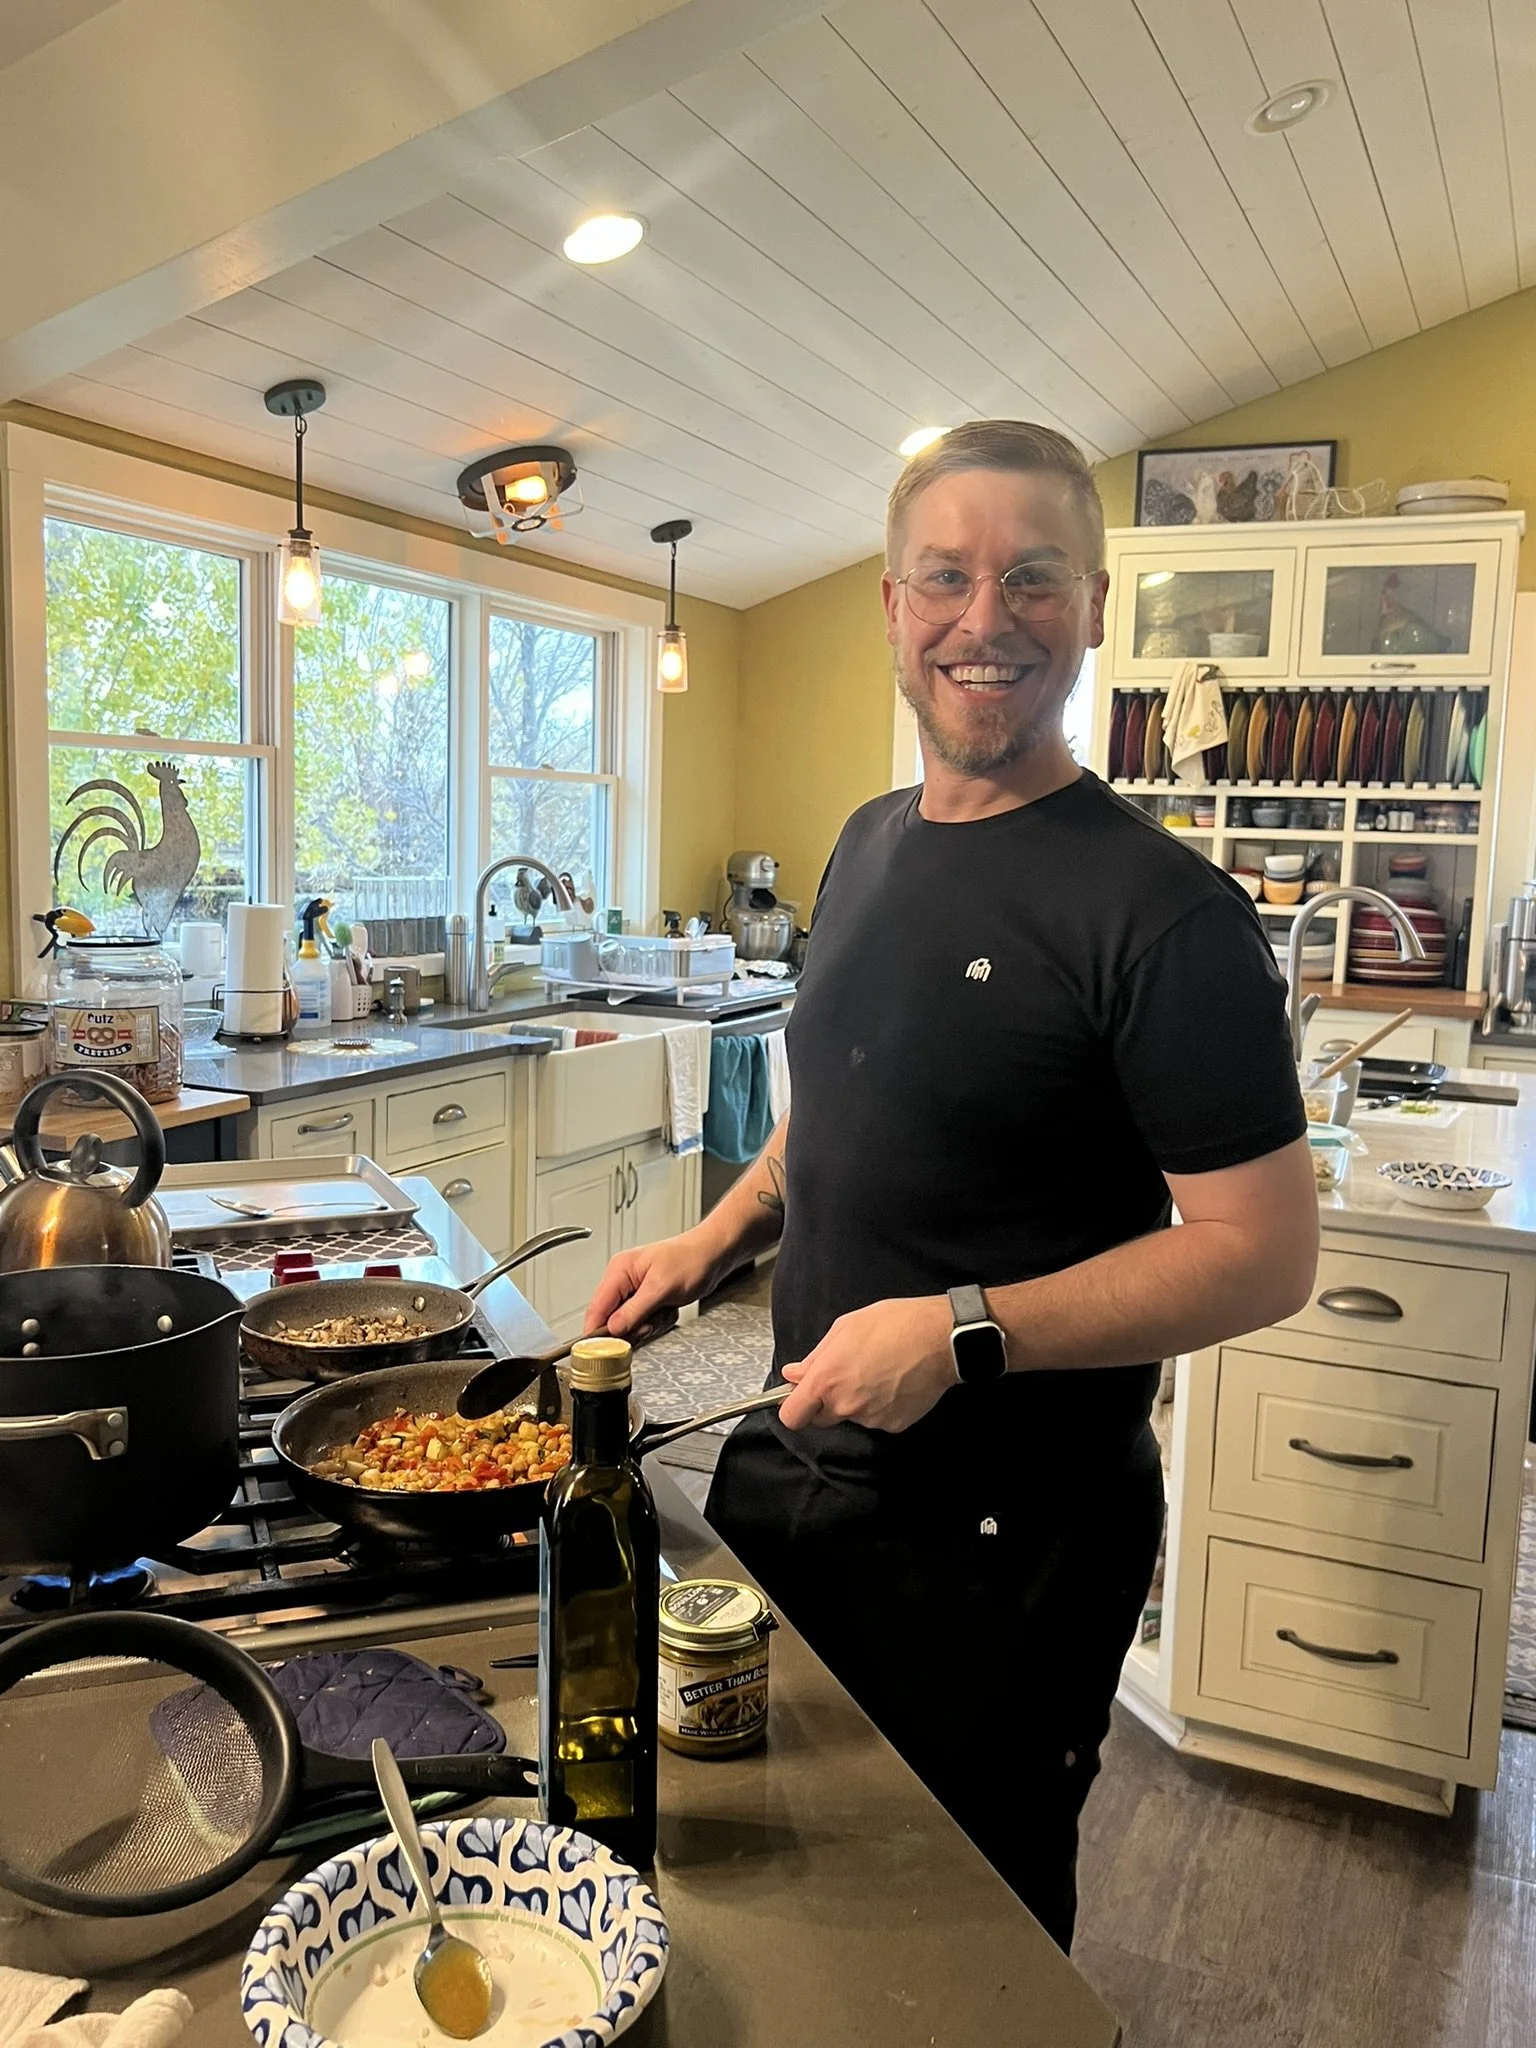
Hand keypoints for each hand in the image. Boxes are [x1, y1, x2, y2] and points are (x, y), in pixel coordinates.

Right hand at [583, 1228, 721, 1337]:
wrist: (713, 1255)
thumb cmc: (691, 1259)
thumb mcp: (661, 1287)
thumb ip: (634, 1311)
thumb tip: (612, 1329)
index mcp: (619, 1271)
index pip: (596, 1307)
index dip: (597, 1331)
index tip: (604, 1350)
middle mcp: (622, 1281)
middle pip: (611, 1320)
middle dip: (634, 1327)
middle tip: (651, 1321)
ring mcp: (634, 1291)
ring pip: (629, 1324)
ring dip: (650, 1323)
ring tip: (664, 1310)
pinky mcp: (646, 1300)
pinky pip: (644, 1323)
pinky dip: (659, 1321)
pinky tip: (669, 1309)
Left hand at [778, 1295, 955, 1432]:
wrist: (940, 1338)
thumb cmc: (892, 1324)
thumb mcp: (845, 1328)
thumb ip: (815, 1357)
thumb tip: (793, 1375)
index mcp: (827, 1380)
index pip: (792, 1416)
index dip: (793, 1408)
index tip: (801, 1397)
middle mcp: (846, 1405)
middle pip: (822, 1418)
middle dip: (827, 1402)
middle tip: (847, 1375)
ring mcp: (871, 1419)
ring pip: (853, 1417)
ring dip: (858, 1401)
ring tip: (879, 1372)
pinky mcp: (894, 1426)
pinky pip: (878, 1419)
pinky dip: (882, 1406)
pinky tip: (896, 1383)